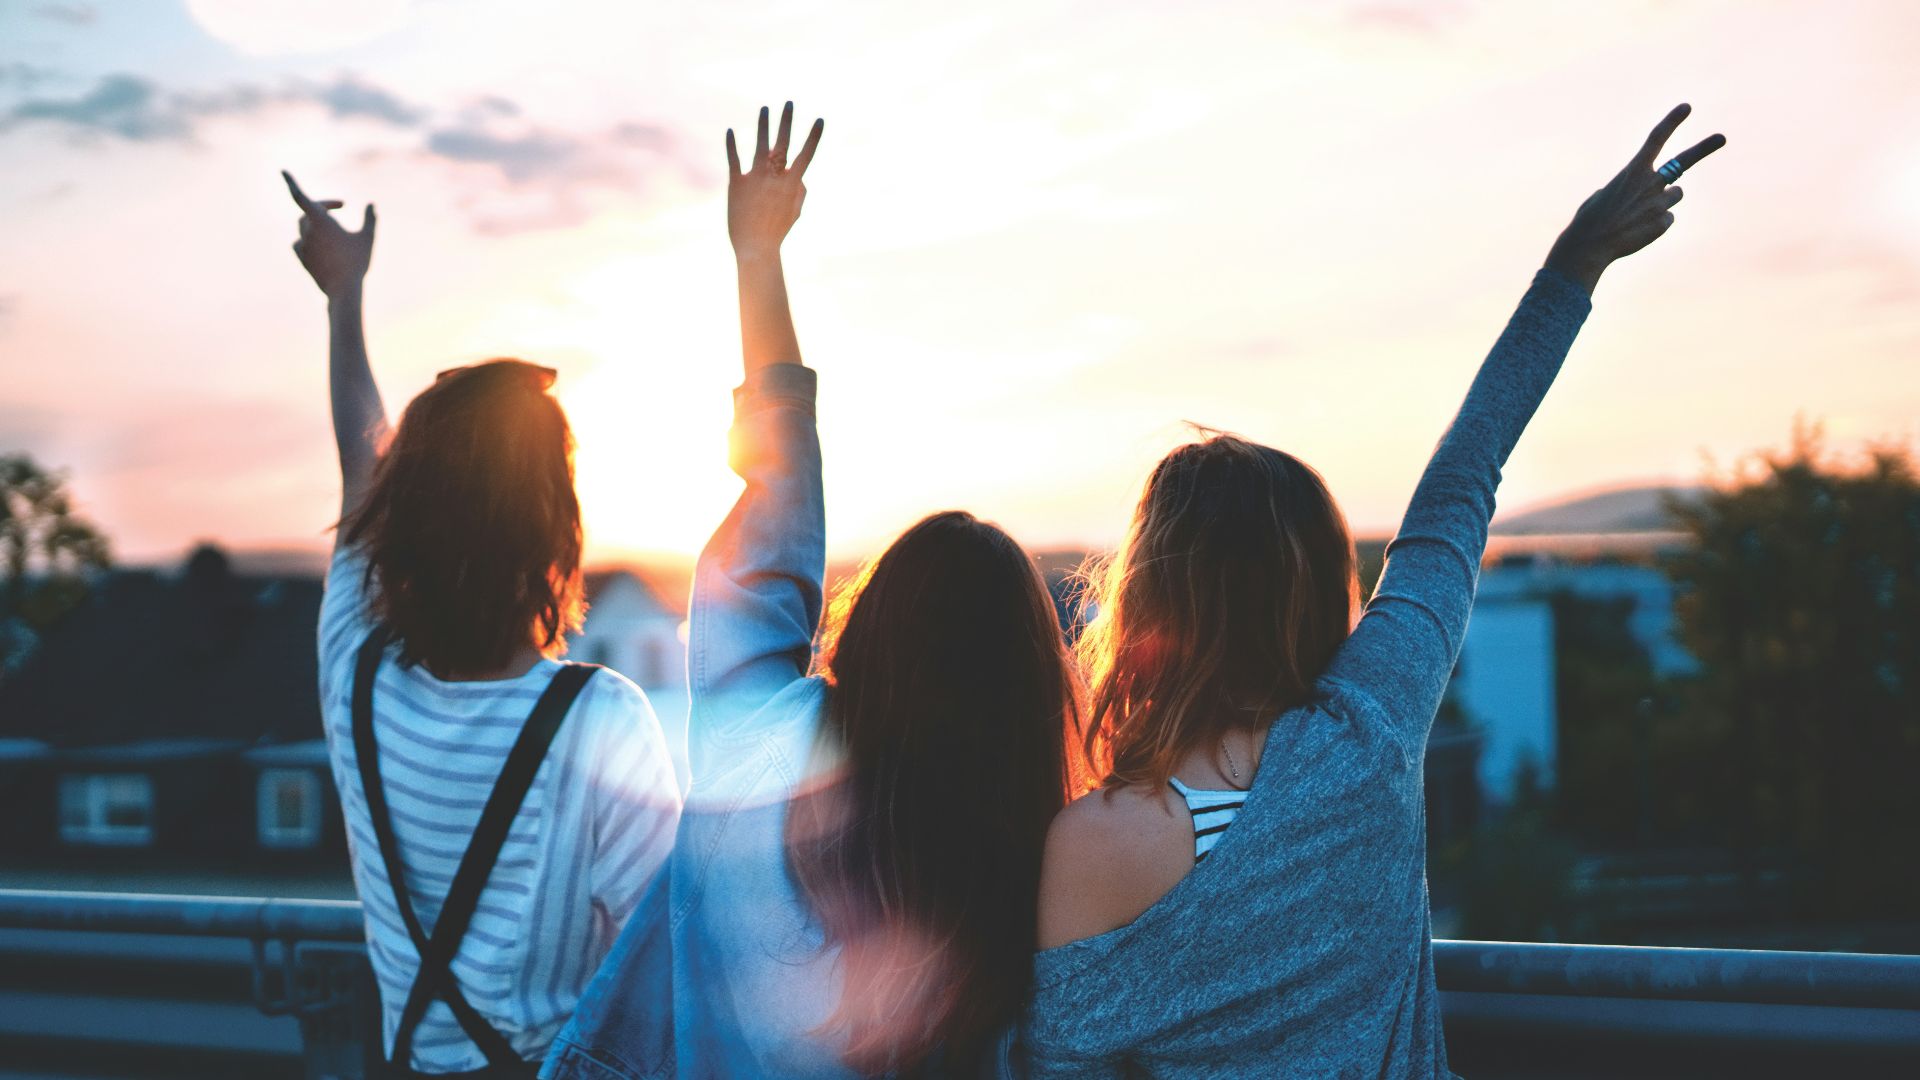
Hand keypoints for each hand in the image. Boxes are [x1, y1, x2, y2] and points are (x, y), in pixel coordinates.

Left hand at [283, 170, 375, 299]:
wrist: (343, 290)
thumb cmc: (356, 262)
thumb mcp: (367, 238)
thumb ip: (370, 219)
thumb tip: (371, 205)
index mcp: (320, 221)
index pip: (300, 196)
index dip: (291, 182)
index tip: (282, 171)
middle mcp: (307, 231)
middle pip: (308, 211)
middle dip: (323, 206)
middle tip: (340, 205)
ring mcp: (303, 245)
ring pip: (304, 227)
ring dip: (316, 223)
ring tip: (334, 228)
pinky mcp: (302, 259)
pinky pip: (300, 243)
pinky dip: (308, 240)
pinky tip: (319, 245)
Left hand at [726, 102, 823, 261]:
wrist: (755, 248)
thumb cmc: (777, 232)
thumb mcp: (795, 212)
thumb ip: (800, 192)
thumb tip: (800, 176)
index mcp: (792, 184)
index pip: (806, 155)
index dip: (814, 137)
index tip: (820, 119)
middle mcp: (774, 177)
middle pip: (783, 143)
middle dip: (787, 121)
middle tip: (789, 102)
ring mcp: (755, 178)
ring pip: (760, 145)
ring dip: (763, 125)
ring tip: (765, 108)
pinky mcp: (736, 183)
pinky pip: (733, 159)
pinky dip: (731, 144)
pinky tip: (729, 130)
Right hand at [1544, 104, 1724, 293]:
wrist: (1590, 246)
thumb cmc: (1589, 220)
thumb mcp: (1602, 195)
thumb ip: (1624, 189)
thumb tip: (1637, 196)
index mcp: (1633, 170)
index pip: (1656, 139)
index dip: (1672, 121)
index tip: (1687, 107)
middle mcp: (1651, 182)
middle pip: (1683, 161)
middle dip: (1704, 148)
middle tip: (1721, 138)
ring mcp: (1660, 202)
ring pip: (1675, 195)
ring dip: (1662, 201)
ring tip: (1638, 215)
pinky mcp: (1664, 222)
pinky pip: (1667, 219)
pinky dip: (1655, 224)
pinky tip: (1637, 231)